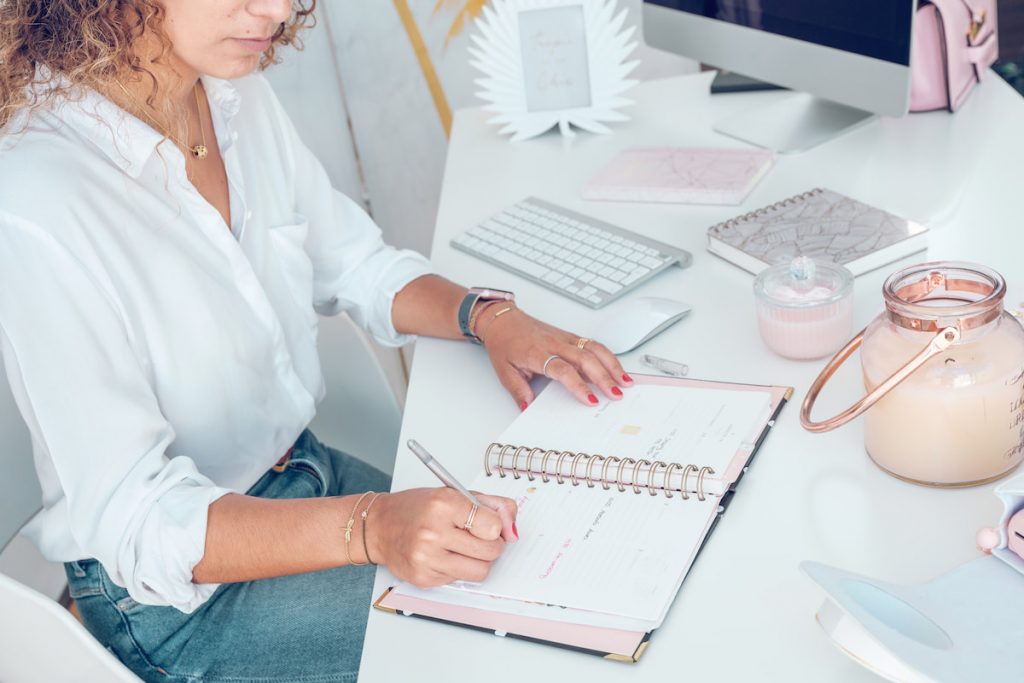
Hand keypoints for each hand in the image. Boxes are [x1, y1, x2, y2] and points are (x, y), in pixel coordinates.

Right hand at [366, 487, 517, 587]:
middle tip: (479, 537)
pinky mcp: (423, 578)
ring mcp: (427, 558)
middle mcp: (433, 531)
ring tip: (464, 548)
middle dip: (491, 546)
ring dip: (478, 561)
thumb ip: (492, 505)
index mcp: (443, 504)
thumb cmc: (418, 508)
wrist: (380, 526)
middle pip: (490, 551)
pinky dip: (457, 569)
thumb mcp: (455, 493)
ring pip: (479, 571)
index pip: (491, 526)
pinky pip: (459, 580)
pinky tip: (443, 556)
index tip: (487, 525)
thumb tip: (512, 529)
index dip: (495, 527)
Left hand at [476, 306, 632, 407]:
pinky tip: (617, 368)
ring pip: (594, 349)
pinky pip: (593, 344)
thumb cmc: (505, 344)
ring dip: (612, 365)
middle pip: (585, 359)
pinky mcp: (571, 336)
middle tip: (616, 394)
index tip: (591, 400)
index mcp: (538, 353)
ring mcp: (565, 338)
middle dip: (604, 377)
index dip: (578, 385)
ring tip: (625, 382)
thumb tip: (528, 408)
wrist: (504, 321)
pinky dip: (608, 356)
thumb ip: (518, 390)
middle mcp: (555, 344)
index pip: (563, 370)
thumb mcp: (504, 371)